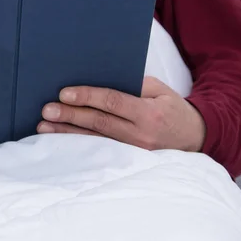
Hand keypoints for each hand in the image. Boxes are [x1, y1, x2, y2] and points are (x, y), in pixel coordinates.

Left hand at [37, 76, 205, 152]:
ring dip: (67, 133)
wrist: (195, 138)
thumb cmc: (172, 108)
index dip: (87, 97)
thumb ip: (133, 85)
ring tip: (44, 127)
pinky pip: (100, 151)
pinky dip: (78, 145)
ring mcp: (134, 152)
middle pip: (99, 124)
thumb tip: (99, 80)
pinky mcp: (128, 161)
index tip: (64, 93)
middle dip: (70, 116)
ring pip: (95, 141)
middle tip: (47, 110)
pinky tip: (60, 140)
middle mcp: (140, 135)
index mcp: (149, 113)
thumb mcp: (160, 90)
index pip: (113, 103)